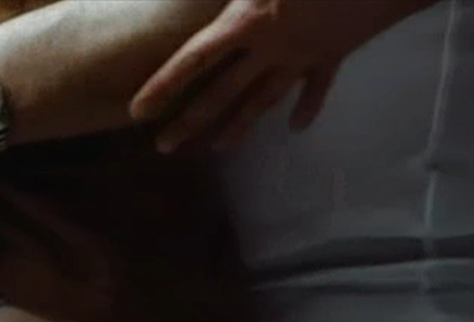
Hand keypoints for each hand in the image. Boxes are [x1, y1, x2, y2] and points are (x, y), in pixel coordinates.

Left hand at [129, 0, 435, 152]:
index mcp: (248, 21)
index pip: (194, 60)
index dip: (163, 86)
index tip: (138, 112)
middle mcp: (271, 49)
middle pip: (222, 93)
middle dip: (190, 122)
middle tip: (162, 149)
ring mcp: (304, 57)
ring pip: (265, 99)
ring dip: (241, 124)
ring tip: (218, 148)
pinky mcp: (335, 54)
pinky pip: (317, 87)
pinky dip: (307, 106)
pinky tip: (298, 128)